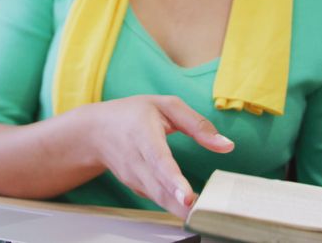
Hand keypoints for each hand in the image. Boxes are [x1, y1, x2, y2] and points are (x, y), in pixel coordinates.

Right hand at [81, 95, 234, 217]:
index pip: (158, 159)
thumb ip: (197, 124)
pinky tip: (189, 209)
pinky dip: (173, 206)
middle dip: (179, 204)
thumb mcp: (166, 106)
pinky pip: (157, 199)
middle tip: (203, 215)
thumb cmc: (132, 114)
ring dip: (179, 209)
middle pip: (158, 186)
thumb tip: (227, 145)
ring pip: (158, 197)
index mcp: (143, 133)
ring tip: (202, 216)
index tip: (187, 196)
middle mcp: (135, 159)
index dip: (172, 180)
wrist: (94, 131)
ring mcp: (133, 176)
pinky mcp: (135, 187)